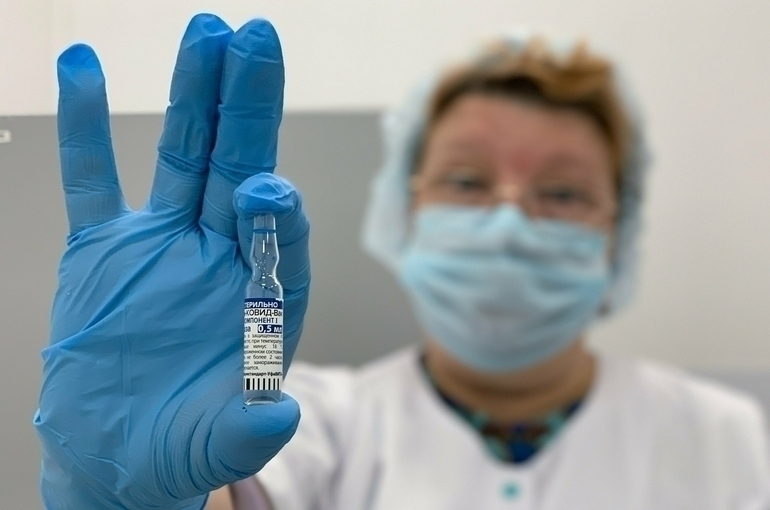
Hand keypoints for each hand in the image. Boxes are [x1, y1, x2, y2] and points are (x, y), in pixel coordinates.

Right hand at [34, 14, 309, 509]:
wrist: (122, 452)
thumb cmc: (184, 447)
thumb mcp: (221, 444)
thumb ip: (251, 426)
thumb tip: (280, 410)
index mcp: (265, 297)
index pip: (281, 240)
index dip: (276, 212)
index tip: (265, 189)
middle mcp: (222, 256)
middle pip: (239, 169)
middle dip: (249, 108)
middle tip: (257, 40)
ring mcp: (164, 243)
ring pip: (181, 155)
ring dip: (192, 94)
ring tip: (207, 32)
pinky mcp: (106, 247)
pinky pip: (93, 177)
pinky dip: (84, 125)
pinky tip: (83, 64)